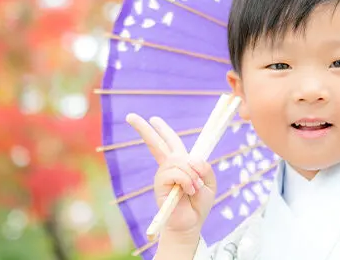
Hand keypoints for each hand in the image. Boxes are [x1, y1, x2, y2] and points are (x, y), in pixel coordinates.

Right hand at [126, 113, 216, 237]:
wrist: (191, 224)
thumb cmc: (199, 204)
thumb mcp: (209, 182)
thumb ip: (205, 168)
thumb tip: (192, 160)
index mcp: (180, 163)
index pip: (170, 143)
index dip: (162, 130)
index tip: (153, 118)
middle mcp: (168, 167)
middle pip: (156, 143)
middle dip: (144, 129)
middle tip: (129, 116)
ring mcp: (162, 176)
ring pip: (178, 161)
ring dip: (192, 174)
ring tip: (195, 188)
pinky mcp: (160, 185)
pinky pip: (176, 173)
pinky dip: (187, 181)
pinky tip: (189, 191)